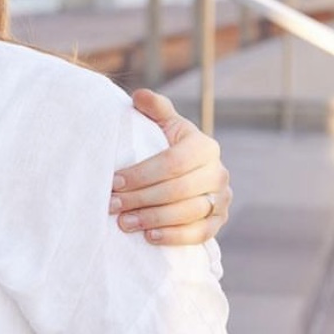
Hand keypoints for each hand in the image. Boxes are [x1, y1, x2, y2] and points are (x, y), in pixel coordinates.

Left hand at [108, 89, 230, 244]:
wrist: (186, 173)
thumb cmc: (166, 145)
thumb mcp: (163, 124)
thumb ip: (155, 108)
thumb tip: (139, 96)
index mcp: (204, 146)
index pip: (172, 162)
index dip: (141, 173)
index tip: (113, 181)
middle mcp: (218, 172)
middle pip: (178, 189)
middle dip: (140, 198)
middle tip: (111, 204)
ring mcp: (221, 198)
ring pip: (188, 213)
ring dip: (153, 219)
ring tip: (123, 222)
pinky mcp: (219, 221)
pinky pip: (199, 233)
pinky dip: (173, 236)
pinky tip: (149, 237)